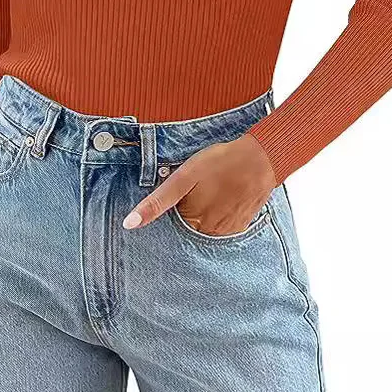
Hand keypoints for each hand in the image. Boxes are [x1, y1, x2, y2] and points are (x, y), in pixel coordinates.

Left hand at [122, 133, 276, 234]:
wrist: (261, 158)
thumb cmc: (220, 162)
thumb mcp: (183, 177)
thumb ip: (157, 202)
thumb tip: (129, 224)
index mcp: (192, 221)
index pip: (171, 224)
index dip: (174, 207)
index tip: (182, 193)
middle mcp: (210, 233)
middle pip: (189, 226)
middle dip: (189, 209)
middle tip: (200, 187)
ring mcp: (228, 231)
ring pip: (206, 226)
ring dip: (206, 211)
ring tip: (213, 188)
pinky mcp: (242, 225)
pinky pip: (224, 225)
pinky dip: (221, 212)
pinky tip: (225, 194)